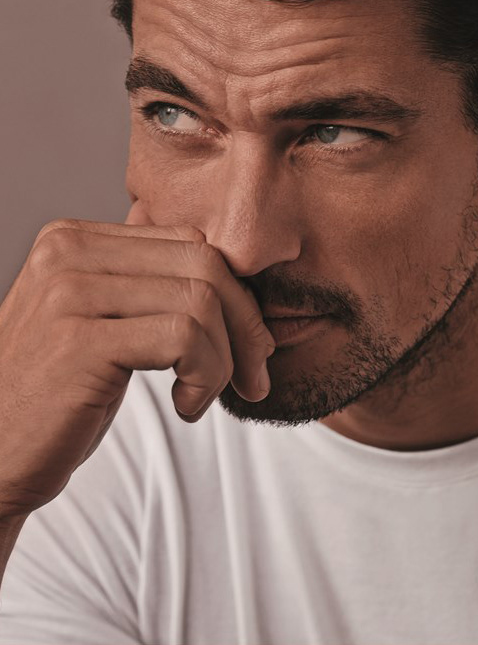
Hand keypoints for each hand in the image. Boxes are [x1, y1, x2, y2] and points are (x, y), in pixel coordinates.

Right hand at [0, 202, 274, 517]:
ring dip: (225, 358)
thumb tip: (240, 284)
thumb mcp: (104, 324)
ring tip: (204, 395)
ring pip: (201, 299)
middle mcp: (69, 251)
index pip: (191, 243)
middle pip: (204, 264)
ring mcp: (70, 291)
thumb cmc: (58, 395)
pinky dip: (205, 375)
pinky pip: (184, 337)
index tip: (248, 344)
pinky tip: (186, 406)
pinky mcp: (80, 339)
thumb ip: (151, 289)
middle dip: (246, 324)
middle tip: (253, 375)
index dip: (234, 294)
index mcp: (76, 239)